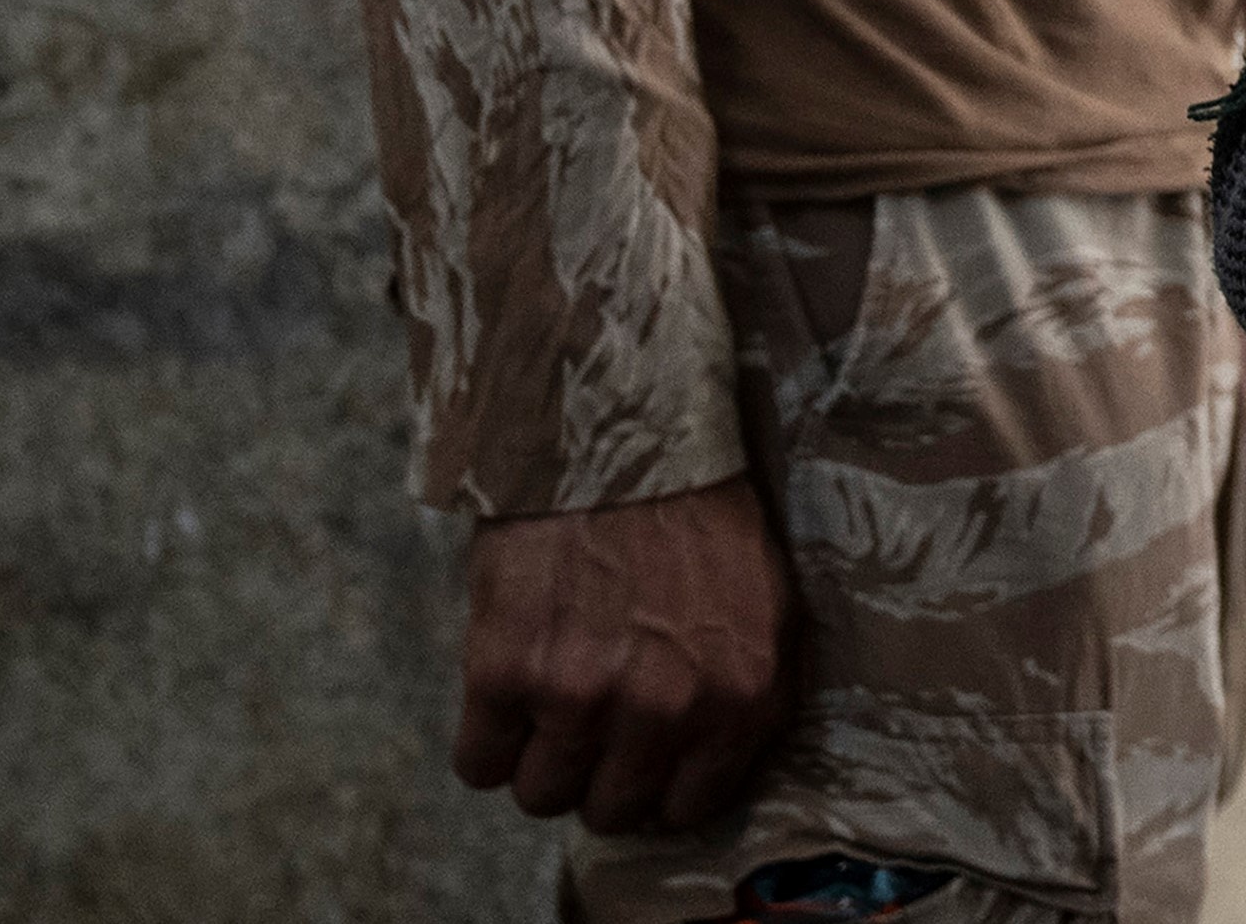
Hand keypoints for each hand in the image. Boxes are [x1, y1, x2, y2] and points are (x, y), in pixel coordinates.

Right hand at [451, 478, 792, 835]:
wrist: (620, 434)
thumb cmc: (699, 514)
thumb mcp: (767, 603)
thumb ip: (749, 694)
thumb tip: (712, 771)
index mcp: (741, 697)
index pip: (688, 809)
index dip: (657, 784)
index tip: (640, 756)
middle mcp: (667, 710)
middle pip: (610, 811)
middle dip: (597, 773)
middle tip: (590, 719)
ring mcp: (582, 696)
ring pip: (542, 797)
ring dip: (539, 759)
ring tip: (550, 697)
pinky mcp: (506, 673)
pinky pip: (478, 765)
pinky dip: (486, 740)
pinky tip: (507, 690)